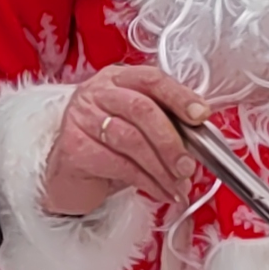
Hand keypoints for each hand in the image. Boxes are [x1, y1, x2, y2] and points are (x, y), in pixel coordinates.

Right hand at [40, 65, 205, 219]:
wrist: (68, 176)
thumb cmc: (106, 147)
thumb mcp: (137, 127)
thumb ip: (165, 123)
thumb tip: (200, 138)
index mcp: (118, 79)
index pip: (152, 79)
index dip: (180, 96)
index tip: (200, 115)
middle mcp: (96, 92)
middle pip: (142, 109)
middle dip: (171, 141)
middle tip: (187, 165)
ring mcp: (81, 117)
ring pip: (132, 139)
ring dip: (161, 168)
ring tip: (177, 184)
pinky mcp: (74, 147)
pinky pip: (119, 164)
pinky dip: (146, 182)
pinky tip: (159, 190)